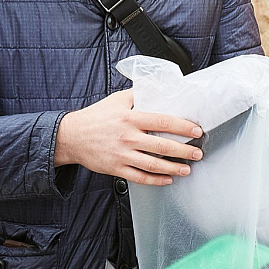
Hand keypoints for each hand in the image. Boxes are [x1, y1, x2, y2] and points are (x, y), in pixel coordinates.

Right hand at [53, 89, 203, 185]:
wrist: (70, 136)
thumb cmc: (95, 117)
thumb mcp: (117, 100)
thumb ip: (138, 94)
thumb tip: (159, 87)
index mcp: (130, 118)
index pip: (162, 121)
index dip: (182, 127)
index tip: (196, 131)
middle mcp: (128, 137)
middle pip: (162, 146)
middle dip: (184, 151)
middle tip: (197, 153)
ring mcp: (122, 155)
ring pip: (153, 164)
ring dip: (174, 169)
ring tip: (187, 169)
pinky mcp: (116, 169)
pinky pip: (140, 177)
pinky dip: (156, 180)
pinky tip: (167, 179)